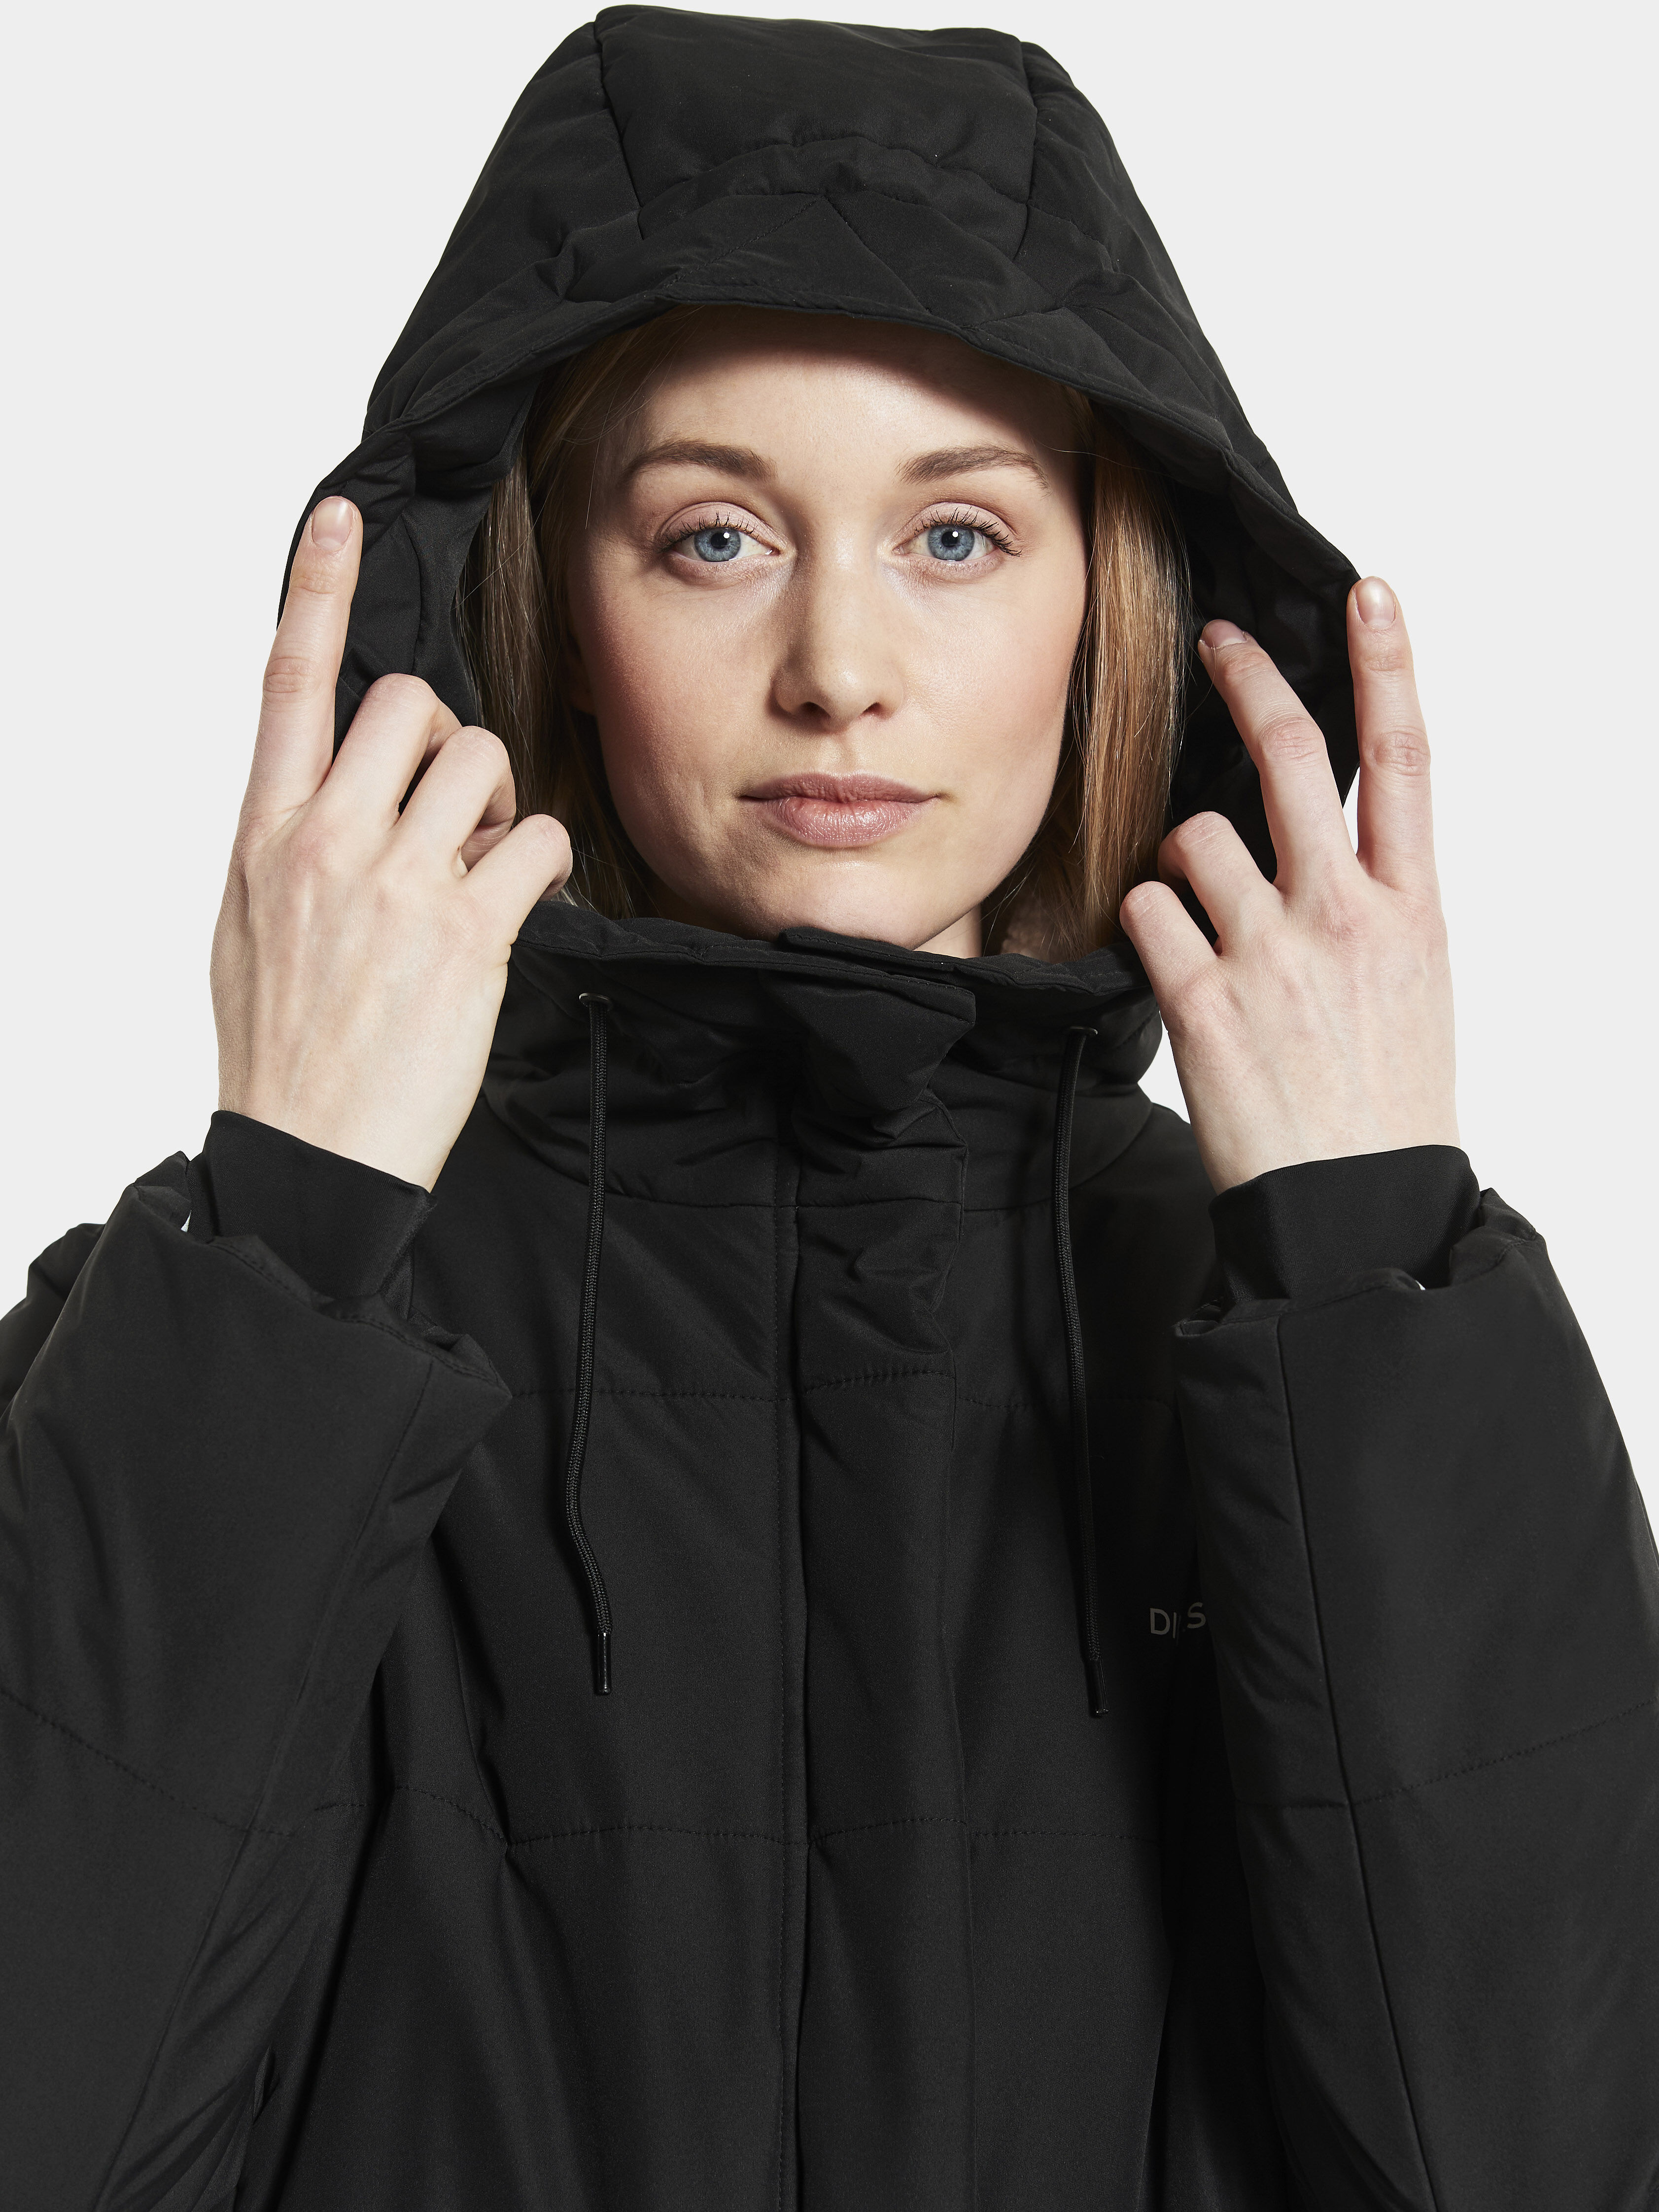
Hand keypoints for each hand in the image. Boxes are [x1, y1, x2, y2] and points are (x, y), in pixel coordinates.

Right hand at [211, 497, 571, 1189]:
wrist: (310, 1151)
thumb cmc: (284, 1041)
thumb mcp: (251, 922)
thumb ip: (292, 839)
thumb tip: (334, 788)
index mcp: (265, 834)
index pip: (286, 683)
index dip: (314, 589)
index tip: (336, 518)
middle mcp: (326, 844)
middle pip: (410, 705)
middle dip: (445, 739)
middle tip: (449, 809)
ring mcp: (397, 886)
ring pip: (484, 760)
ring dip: (500, 800)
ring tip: (479, 863)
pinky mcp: (467, 934)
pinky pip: (537, 840)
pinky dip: (541, 862)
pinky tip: (516, 903)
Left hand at [1118, 578, 1456, 1194]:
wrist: (1355, 1204)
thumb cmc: (1385, 1096)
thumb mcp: (1413, 982)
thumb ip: (1373, 898)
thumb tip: (1331, 837)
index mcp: (1411, 907)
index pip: (1405, 759)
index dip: (1388, 665)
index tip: (1367, 595)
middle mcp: (1345, 914)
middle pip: (1293, 759)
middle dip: (1250, 683)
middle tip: (1217, 643)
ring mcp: (1272, 953)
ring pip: (1196, 837)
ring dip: (1183, 858)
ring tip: (1206, 917)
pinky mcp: (1202, 998)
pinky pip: (1148, 908)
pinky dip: (1149, 921)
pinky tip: (1174, 963)